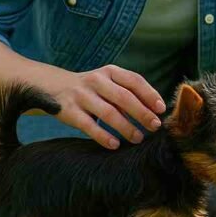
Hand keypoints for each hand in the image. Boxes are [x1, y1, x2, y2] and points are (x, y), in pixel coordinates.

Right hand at [41, 65, 166, 149]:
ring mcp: (82, 95)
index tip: (161, 109)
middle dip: (142, 113)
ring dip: (126, 127)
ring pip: (108, 113)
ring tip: (138, 138)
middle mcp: (97, 81)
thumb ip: (128, 94)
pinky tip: (115, 145)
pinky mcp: (69, 111)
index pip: (134, 81)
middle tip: (154, 126)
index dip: (150, 94)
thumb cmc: (92, 89)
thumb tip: (154, 112)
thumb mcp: (109, 83)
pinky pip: (89, 126)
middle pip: (124, 97)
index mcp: (110, 72)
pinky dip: (103, 136)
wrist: (53, 87)